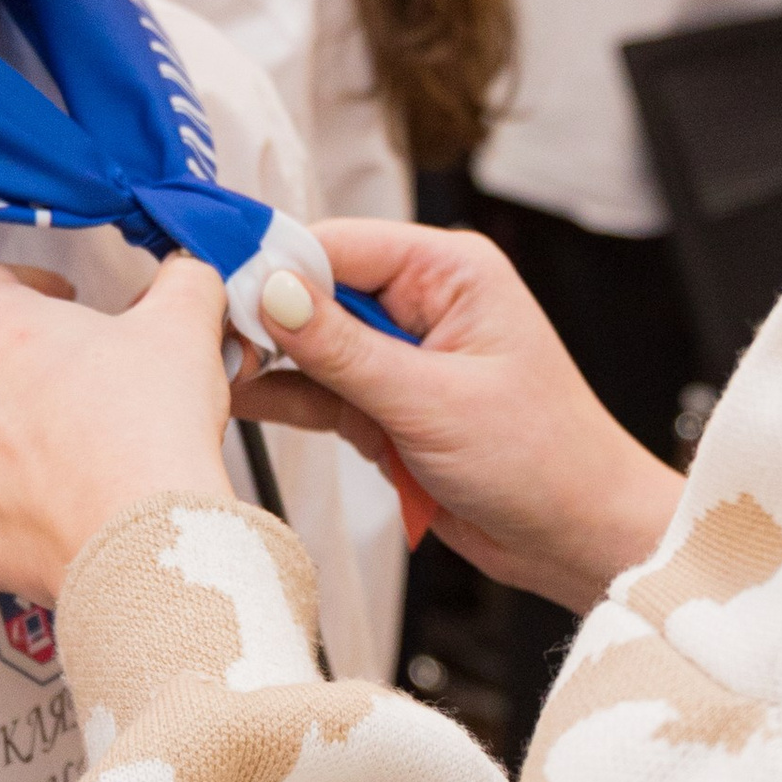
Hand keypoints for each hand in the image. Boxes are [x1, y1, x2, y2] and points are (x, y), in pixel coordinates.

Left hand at [0, 256, 235, 599]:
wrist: (144, 536)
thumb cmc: (150, 429)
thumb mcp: (184, 325)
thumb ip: (182, 281)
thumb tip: (187, 275)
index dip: (25, 284)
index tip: (60, 300)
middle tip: (50, 380)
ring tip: (58, 451)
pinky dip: (12, 511)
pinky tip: (62, 508)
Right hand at [235, 221, 681, 612]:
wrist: (578, 539)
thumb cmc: (544, 460)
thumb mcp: (432, 400)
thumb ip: (344, 348)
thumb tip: (273, 290)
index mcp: (450, 271)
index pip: (337, 242)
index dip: (272, 262)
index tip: (213, 284)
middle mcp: (424, 301)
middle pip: (316, 287)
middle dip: (261, 313)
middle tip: (203, 337)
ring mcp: (403, 355)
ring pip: (311, 341)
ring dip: (266, 358)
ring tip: (207, 369)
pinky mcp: (388, 404)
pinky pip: (321, 388)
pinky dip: (283, 396)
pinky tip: (237, 397)